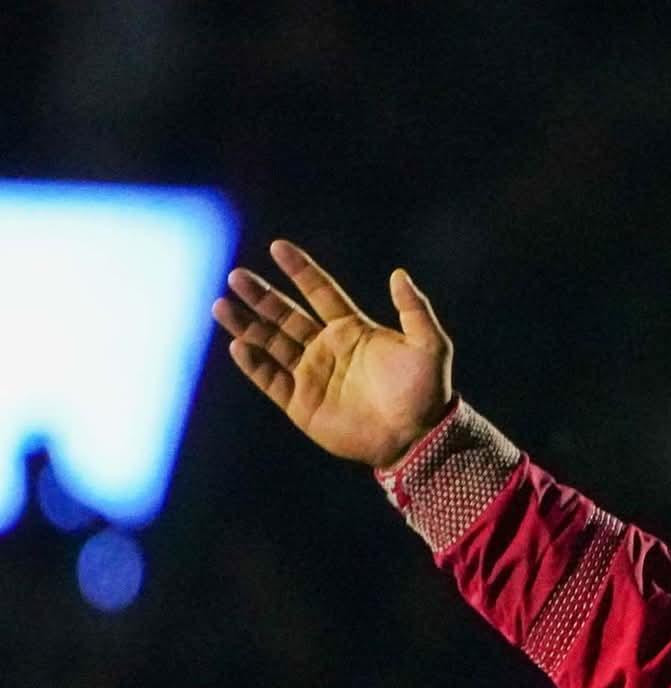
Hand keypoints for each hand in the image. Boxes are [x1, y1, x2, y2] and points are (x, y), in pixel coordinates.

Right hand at [211, 239, 454, 468]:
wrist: (418, 438)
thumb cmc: (427, 391)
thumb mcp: (430, 345)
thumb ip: (414, 310)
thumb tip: (398, 274)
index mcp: (353, 330)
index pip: (320, 292)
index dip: (300, 270)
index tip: (278, 247)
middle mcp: (327, 349)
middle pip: (285, 315)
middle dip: (261, 295)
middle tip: (236, 276)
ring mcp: (312, 376)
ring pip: (271, 343)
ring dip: (247, 325)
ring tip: (222, 304)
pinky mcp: (302, 404)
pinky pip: (271, 380)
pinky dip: (254, 364)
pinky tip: (239, 345)